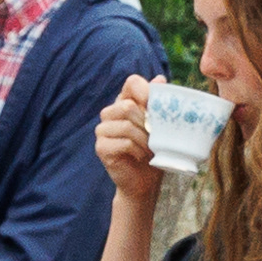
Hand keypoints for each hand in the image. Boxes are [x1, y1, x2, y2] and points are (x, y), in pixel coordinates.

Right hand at [92, 75, 168, 204]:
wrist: (144, 182)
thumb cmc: (153, 152)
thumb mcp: (160, 126)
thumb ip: (157, 103)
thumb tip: (159, 79)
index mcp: (125, 102)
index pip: (131, 82)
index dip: (145, 90)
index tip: (154, 105)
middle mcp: (110, 113)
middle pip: (127, 106)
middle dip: (147, 123)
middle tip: (155, 136)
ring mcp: (102, 130)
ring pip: (126, 125)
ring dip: (144, 139)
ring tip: (150, 148)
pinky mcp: (101, 147)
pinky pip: (123, 142)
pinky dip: (137, 150)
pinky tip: (142, 156)